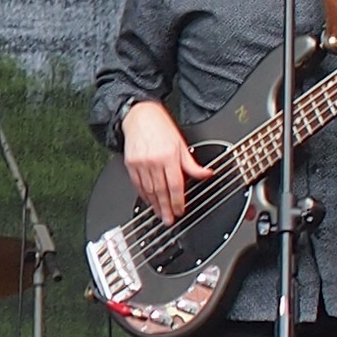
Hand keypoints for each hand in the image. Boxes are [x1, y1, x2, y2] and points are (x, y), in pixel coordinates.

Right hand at [120, 100, 210, 224]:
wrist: (139, 116)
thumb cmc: (161, 127)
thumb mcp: (181, 144)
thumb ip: (192, 164)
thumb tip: (206, 174)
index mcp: (168, 157)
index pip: (175, 185)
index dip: (177, 201)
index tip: (180, 211)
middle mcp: (153, 161)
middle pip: (161, 191)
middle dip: (166, 208)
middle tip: (169, 220)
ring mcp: (140, 164)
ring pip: (148, 190)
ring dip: (154, 205)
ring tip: (159, 214)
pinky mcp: (130, 164)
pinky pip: (137, 184)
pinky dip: (143, 195)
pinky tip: (148, 201)